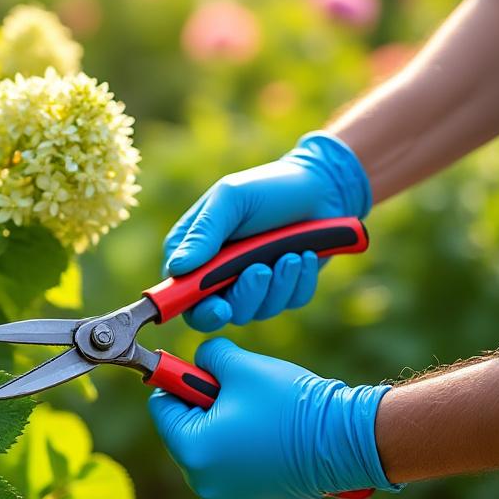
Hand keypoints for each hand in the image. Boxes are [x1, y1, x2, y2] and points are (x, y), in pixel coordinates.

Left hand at [149, 338, 398, 498]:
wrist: (343, 441)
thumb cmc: (289, 403)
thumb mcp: (240, 366)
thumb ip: (207, 357)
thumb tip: (199, 360)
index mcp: (192, 451)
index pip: (162, 407)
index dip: (181, 382)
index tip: (206, 373)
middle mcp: (203, 483)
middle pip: (185, 431)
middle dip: (205, 409)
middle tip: (240, 394)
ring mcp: (227, 498)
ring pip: (210, 451)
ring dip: (224, 429)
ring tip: (260, 415)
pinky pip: (232, 470)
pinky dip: (242, 451)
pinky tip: (271, 437)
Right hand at [162, 132, 371, 331]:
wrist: (321, 187)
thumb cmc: (268, 187)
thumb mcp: (230, 200)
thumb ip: (203, 234)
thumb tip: (177, 268)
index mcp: (195, 252)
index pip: (182, 295)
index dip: (196, 308)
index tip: (218, 307)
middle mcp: (218, 274)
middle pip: (220, 312)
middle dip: (245, 295)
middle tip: (262, 270)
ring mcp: (251, 285)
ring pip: (257, 311)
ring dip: (277, 284)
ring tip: (291, 253)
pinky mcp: (282, 290)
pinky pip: (289, 303)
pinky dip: (298, 282)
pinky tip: (304, 255)